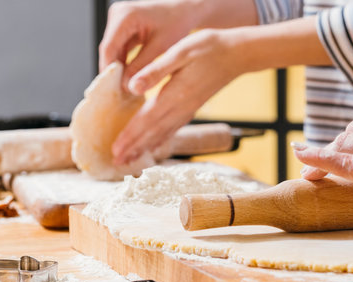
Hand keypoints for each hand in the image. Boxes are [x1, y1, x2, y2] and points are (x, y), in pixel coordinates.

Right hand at [99, 0, 196, 88]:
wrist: (184, 11)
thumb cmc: (177, 23)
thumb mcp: (160, 47)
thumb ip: (142, 66)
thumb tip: (126, 86)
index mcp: (125, 16)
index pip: (109, 48)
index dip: (109, 70)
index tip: (113, 89)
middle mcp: (117, 14)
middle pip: (108, 49)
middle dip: (113, 72)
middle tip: (119, 93)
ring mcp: (118, 20)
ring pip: (112, 50)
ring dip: (117, 69)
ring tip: (124, 89)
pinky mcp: (122, 27)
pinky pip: (119, 48)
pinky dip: (123, 63)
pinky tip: (128, 78)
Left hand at [112, 29, 246, 163]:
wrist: (237, 54)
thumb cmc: (208, 48)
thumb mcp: (180, 52)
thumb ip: (156, 70)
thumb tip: (133, 87)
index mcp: (174, 95)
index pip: (147, 120)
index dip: (130, 137)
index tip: (116, 150)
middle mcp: (181, 108)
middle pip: (152, 133)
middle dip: (133, 148)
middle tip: (117, 162)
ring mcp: (188, 110)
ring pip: (162, 134)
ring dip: (145, 148)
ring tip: (131, 160)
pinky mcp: (192, 108)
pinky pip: (173, 129)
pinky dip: (161, 140)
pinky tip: (155, 146)